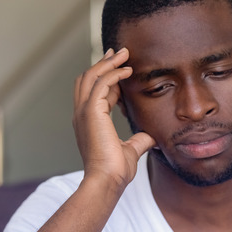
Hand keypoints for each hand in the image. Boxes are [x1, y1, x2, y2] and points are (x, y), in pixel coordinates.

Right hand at [72, 48, 154, 187]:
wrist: (108, 180)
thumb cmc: (115, 171)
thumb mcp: (130, 150)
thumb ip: (139, 141)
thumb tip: (150, 137)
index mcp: (88, 122)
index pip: (95, 92)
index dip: (107, 78)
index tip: (121, 67)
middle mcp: (82, 114)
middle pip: (87, 79)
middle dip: (103, 63)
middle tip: (119, 52)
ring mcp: (84, 112)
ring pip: (91, 76)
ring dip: (108, 62)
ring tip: (124, 53)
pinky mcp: (91, 112)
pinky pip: (101, 84)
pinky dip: (113, 74)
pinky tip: (128, 70)